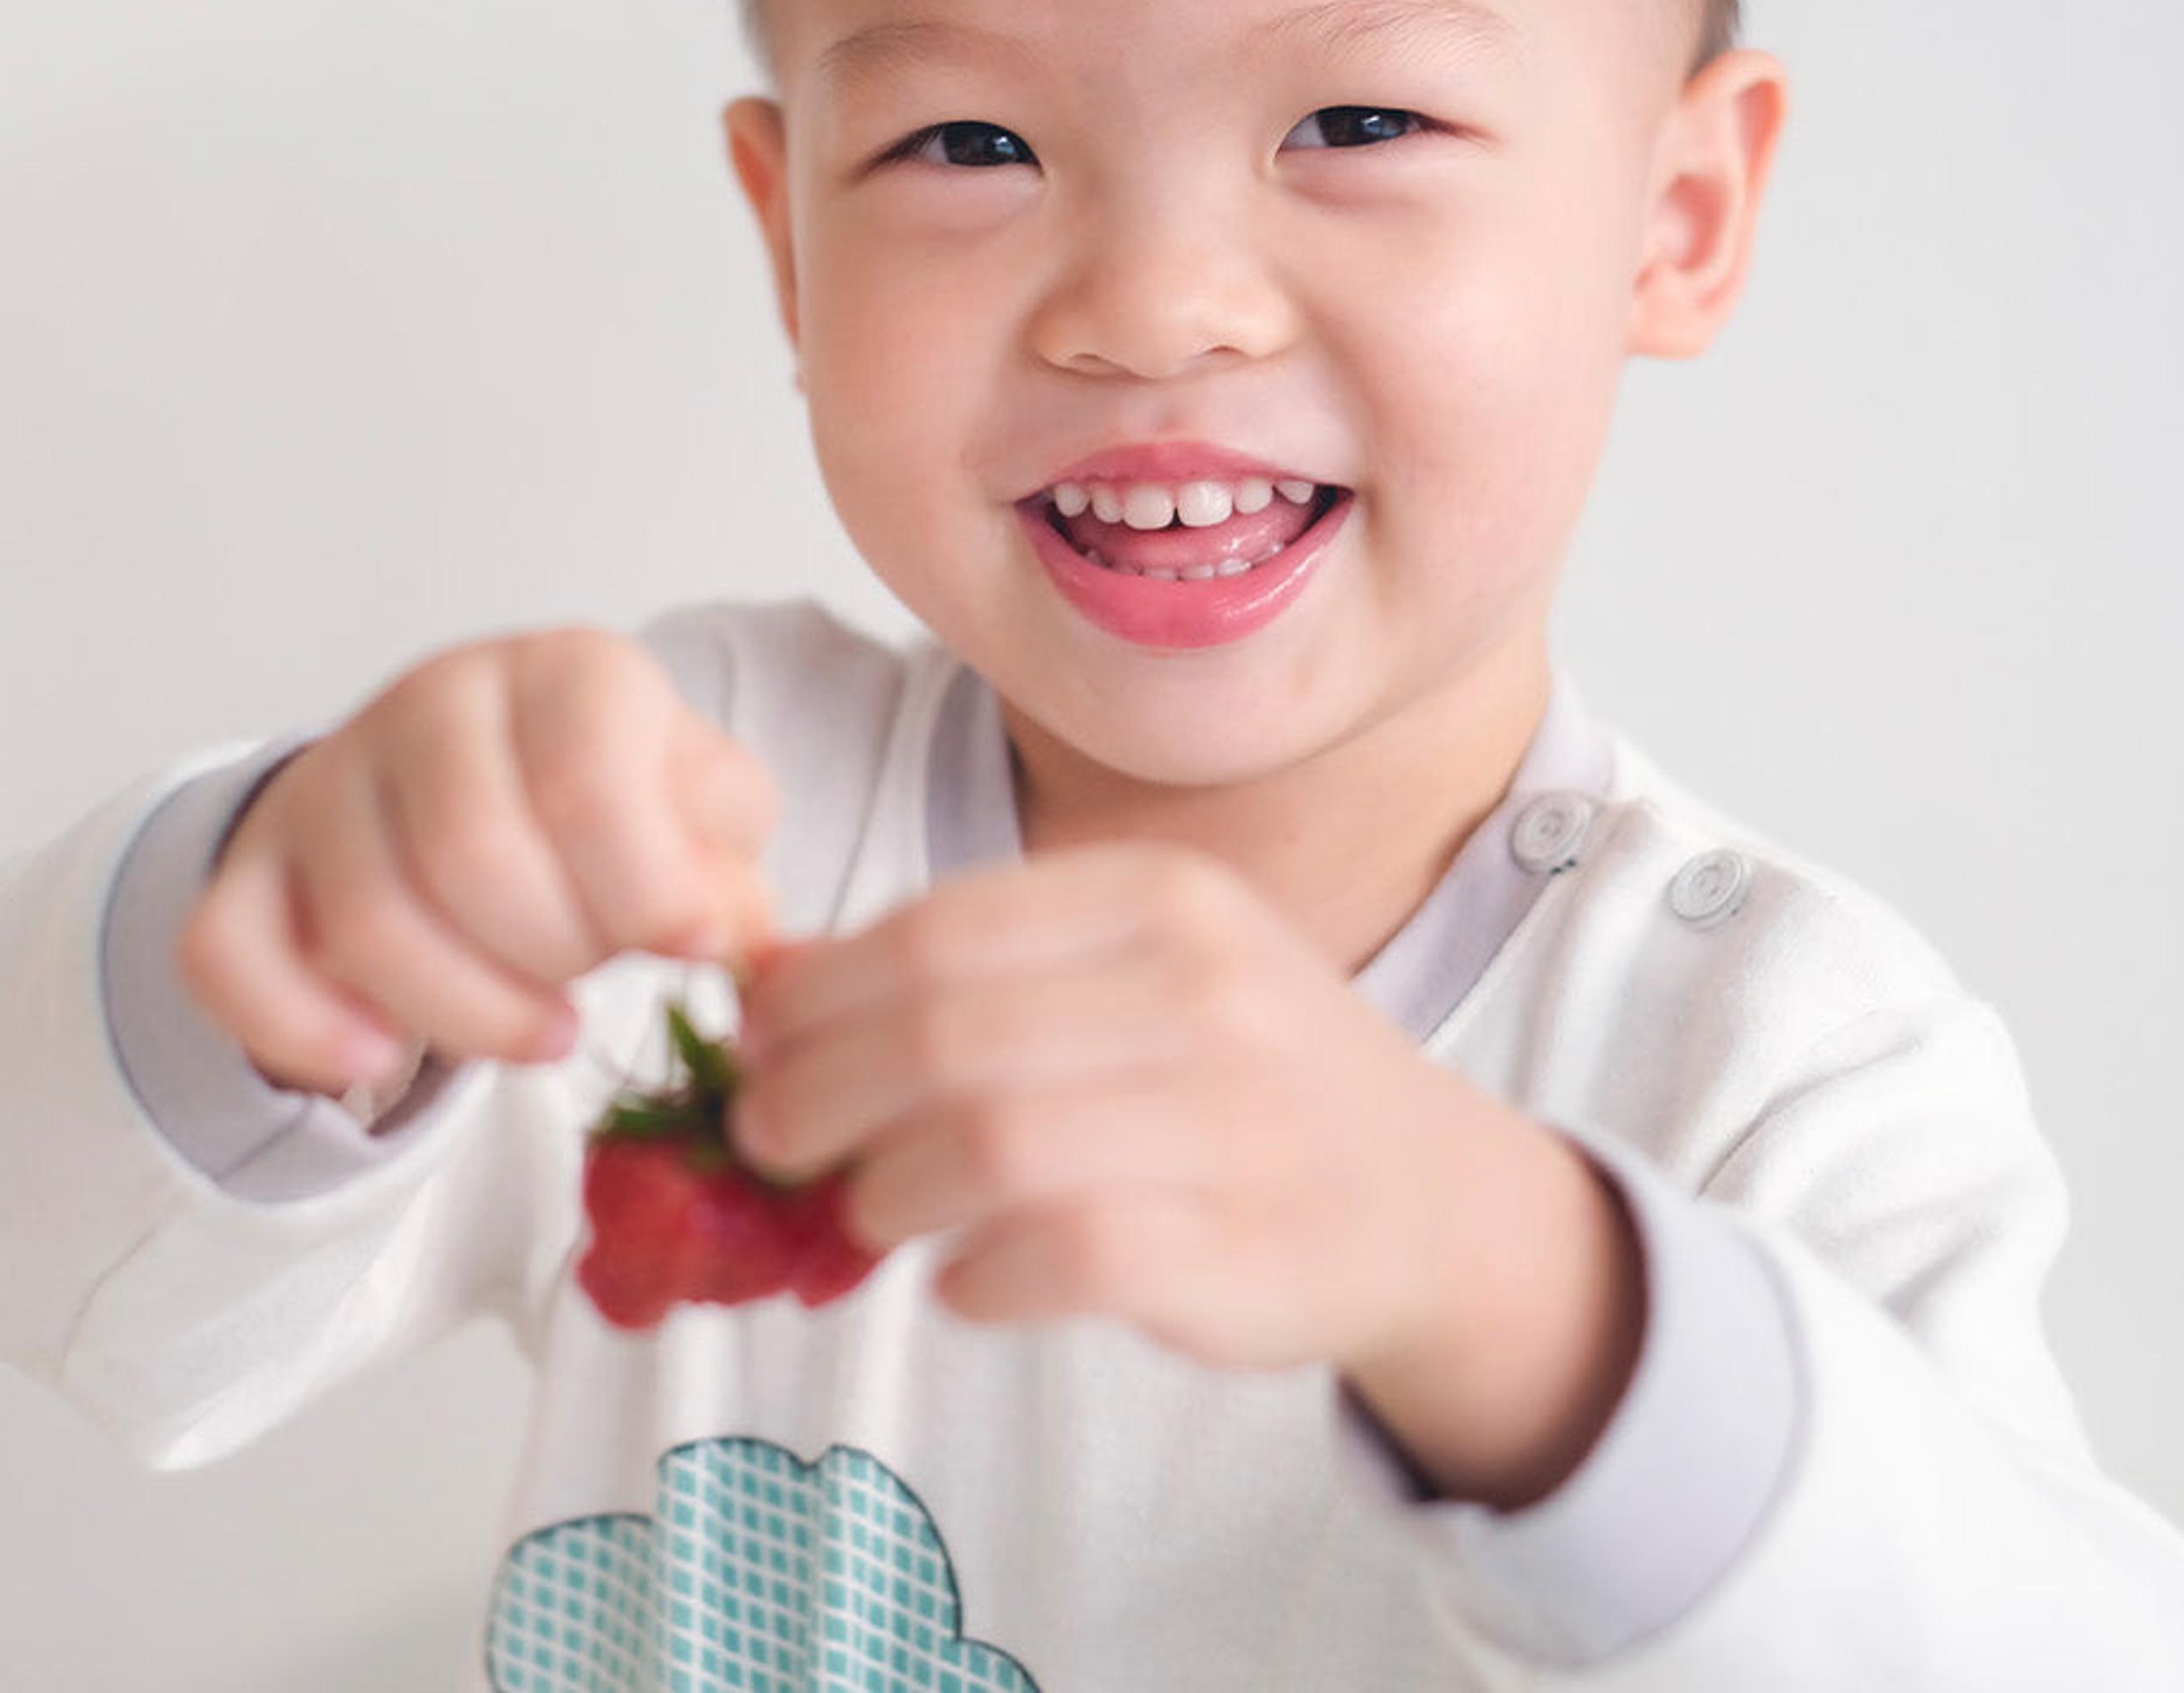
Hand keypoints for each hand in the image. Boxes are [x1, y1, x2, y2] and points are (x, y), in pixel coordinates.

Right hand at [177, 628, 777, 1095]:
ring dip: (465, 1015)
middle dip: (554, 960)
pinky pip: (229, 953)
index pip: (584, 782)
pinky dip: (302, 1026)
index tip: (687, 946)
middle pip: (472, 860)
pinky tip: (378, 1058)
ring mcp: (329, 781)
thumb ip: (726, 857)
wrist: (482, 780)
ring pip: (366, 921)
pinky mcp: (251, 866)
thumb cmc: (608, 800)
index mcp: (563, 672)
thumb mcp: (703, 806)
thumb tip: (720, 930)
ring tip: (539, 1029)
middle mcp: (433, 702)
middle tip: (591, 980)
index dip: (645, 894)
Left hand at [723, 841, 1509, 1376]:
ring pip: (986, 1146)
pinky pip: (1058, 1259)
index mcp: (1161, 899)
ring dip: (885, 1192)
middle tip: (770, 1140)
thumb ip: (974, 966)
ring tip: (870, 1212)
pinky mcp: (1241, 1251)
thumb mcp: (1134, 970)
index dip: (814, 995)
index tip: (755, 1044)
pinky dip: (974, 1281)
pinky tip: (962, 1285)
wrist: (1428, 1198)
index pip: (934, 929)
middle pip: (940, 1036)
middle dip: (818, 1095)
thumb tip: (769, 985)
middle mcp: (1204, 992)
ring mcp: (1232, 1123)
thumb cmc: (1236, 1076)